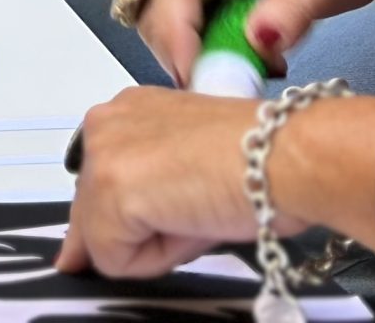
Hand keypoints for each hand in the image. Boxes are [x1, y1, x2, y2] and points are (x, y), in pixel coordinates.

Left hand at [59, 86, 374, 277]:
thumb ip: (140, 200)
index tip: (173, 210)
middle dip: (145, 228)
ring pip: (106, 239)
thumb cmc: (263, 161)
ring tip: (202, 211)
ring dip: (154, 243)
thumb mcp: (189, 173)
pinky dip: (156, 260)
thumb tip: (85, 251)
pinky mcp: (110, 189)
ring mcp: (102, 155)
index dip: (138, 216)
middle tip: (201, 206)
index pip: (100, 185)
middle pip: (97, 212)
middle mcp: (105, 125)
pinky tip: (194, 224)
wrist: (289, 157)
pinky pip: (116, 260)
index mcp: (128, 114)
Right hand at [139, 0, 374, 83]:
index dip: (177, 30)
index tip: (194, 78)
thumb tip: (255, 43)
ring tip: (242, 75)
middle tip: (217, 89)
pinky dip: (215, 47)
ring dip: (198, 50)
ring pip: (176, 12)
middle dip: (180, 46)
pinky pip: (200, 19)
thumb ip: (295, 4)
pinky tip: (252, 61)